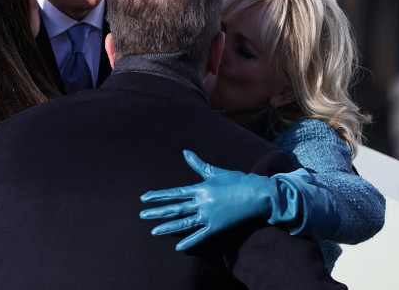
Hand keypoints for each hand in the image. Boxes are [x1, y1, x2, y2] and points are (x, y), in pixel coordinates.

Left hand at [139, 150, 283, 250]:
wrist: (257, 194)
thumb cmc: (237, 181)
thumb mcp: (216, 172)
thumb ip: (199, 164)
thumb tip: (185, 152)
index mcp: (200, 188)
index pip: (174, 192)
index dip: (158, 196)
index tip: (144, 198)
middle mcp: (202, 203)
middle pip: (175, 208)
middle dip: (157, 212)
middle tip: (141, 215)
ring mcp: (209, 216)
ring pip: (184, 223)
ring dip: (168, 227)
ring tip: (153, 231)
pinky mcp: (217, 227)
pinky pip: (201, 236)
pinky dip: (190, 242)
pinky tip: (178, 247)